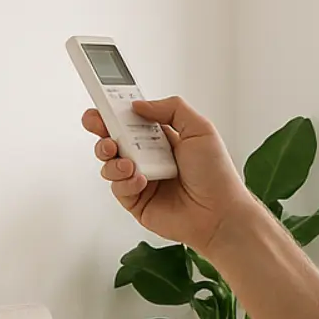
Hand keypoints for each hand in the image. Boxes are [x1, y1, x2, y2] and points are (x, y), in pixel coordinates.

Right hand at [83, 97, 257, 254]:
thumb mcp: (200, 128)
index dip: (114, 112)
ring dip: (111, 159)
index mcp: (162, 138)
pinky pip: (118, 188)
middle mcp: (149, 158)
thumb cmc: (216, 174)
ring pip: (110, 164)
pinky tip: (140, 180)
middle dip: (101, 130)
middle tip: (99, 126)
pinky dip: (124, 182)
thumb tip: (138, 105)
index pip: (132, 120)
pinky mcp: (136, 202)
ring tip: (126, 162)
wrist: (219, 213)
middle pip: (113, 140)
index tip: (102, 104)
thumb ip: (171, 108)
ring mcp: (141, 180)